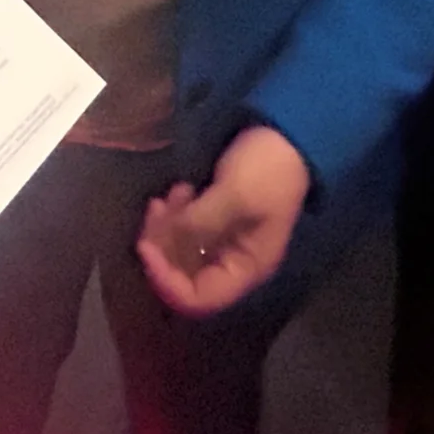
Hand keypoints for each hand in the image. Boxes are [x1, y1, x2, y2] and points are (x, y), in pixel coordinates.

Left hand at [135, 124, 310, 316]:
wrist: (288, 135)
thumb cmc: (268, 169)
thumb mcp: (235, 195)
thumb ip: (200, 222)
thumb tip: (164, 243)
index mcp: (246, 268)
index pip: (199, 298)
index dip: (166, 280)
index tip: (145, 246)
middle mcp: (233, 262)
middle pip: (184, 275)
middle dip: (163, 247)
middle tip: (156, 210)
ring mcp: (224, 241)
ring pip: (181, 252)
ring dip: (166, 228)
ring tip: (170, 194)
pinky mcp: (217, 220)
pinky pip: (186, 231)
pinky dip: (175, 216)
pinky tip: (179, 190)